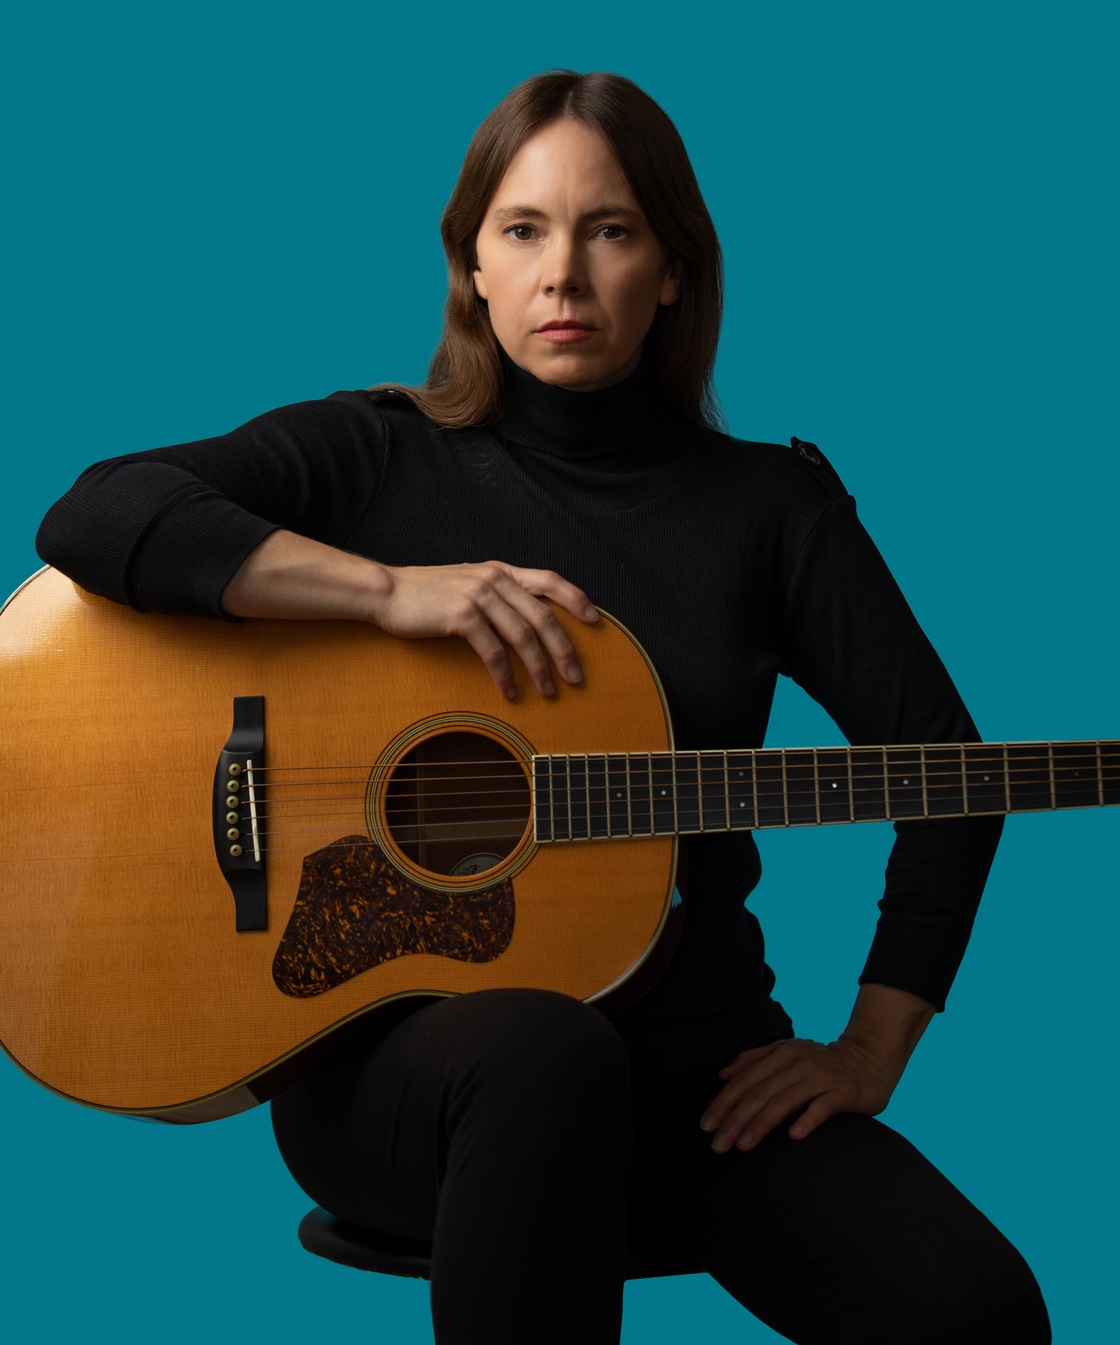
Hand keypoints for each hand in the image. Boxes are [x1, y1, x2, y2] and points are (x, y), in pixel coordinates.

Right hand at [221, 531, 597, 700]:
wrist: (384, 592)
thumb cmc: (426, 594)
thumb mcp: (469, 585)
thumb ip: (498, 595)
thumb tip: (528, 620)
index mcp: (501, 570)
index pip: (551, 580)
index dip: (577, 601)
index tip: (596, 623)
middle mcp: (494, 578)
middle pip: (544, 616)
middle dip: (564, 650)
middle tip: (577, 678)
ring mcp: (478, 595)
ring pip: (523, 635)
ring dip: (540, 668)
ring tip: (549, 692)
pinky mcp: (460, 615)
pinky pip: (492, 649)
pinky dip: (505, 674)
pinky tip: (510, 692)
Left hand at [699, 1035, 901, 1153]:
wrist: (868, 1061)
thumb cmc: (820, 1064)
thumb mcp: (786, 1054)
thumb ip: (753, 1060)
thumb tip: (722, 1074)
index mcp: (779, 1054)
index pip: (744, 1081)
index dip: (723, 1103)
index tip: (706, 1126)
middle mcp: (796, 1063)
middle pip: (759, 1093)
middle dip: (735, 1120)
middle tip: (718, 1145)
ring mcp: (820, 1077)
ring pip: (784, 1101)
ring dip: (761, 1124)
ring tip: (743, 1145)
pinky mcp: (842, 1092)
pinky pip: (822, 1107)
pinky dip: (807, 1120)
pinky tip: (794, 1136)